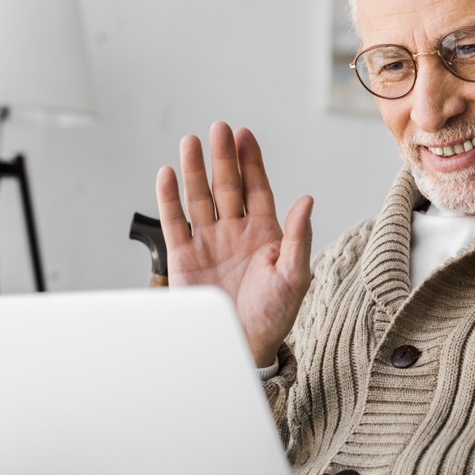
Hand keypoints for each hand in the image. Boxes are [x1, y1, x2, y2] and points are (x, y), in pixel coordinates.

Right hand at [156, 122, 312, 366]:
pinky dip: (170, 198)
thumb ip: (299, 237)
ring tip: (191, 142)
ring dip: (194, 170)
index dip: (251, 162)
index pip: (257, 189)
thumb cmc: (274, 315)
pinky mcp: (185, 256)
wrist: (244, 346)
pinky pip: (176, 221)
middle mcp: (236, 232)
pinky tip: (167, 174)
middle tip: (219, 129)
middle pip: (227, 186)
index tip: (245, 135)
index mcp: (265, 234)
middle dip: (223, 157)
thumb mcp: (295, 276)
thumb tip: (307, 201)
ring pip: (200, 197)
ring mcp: (209, 242)